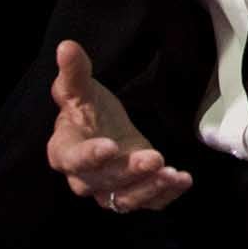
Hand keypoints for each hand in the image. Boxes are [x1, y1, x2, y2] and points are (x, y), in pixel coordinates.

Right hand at [46, 40, 190, 212]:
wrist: (101, 130)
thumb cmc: (86, 110)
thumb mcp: (81, 88)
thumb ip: (74, 72)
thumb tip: (66, 46)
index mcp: (65, 150)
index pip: (73, 158)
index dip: (89, 156)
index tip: (109, 147)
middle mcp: (83, 178)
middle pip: (103, 181)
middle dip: (129, 171)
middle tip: (154, 157)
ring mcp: (108, 189)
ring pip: (125, 198)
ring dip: (149, 188)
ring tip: (172, 174)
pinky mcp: (132, 193)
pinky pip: (148, 202)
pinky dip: (165, 195)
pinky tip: (183, 180)